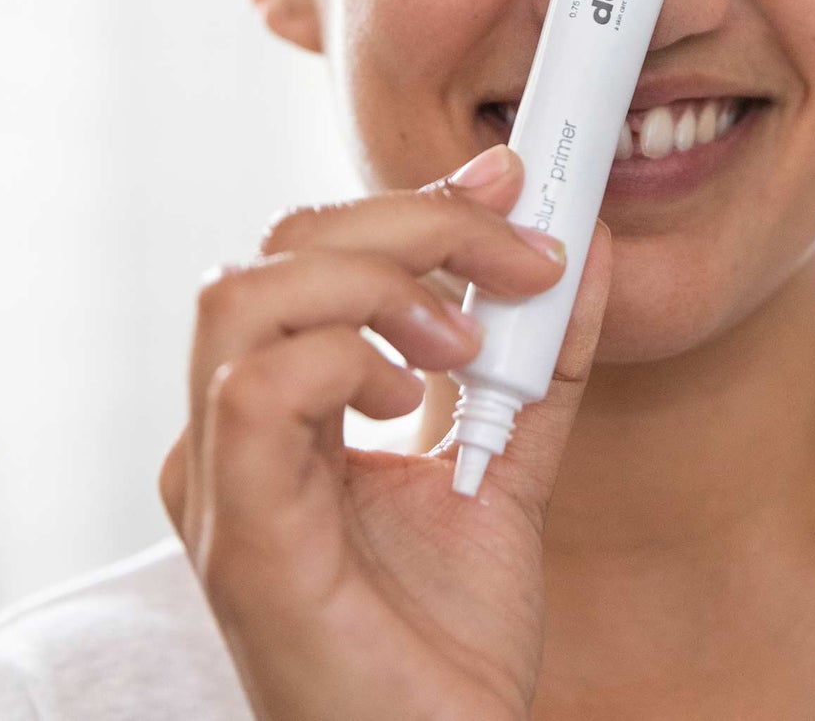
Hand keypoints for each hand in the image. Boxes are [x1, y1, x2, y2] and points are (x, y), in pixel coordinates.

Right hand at [159, 144, 612, 720]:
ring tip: (459, 342)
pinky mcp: (244, 534)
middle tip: (518, 254)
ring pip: (246, 295)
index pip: (314, 250)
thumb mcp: (507, 463)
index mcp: (283, 404)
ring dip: (377, 284)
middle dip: (414, 221)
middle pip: (280, 248)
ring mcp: (222, 481)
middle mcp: (233, 429)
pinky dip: (344, 359)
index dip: (414, 199)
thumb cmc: (449, 635)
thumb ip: (542, 360)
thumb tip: (591, 251)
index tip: (511, 180)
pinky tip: (405, 399)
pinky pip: (256, 391)